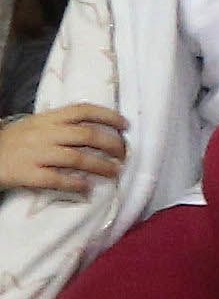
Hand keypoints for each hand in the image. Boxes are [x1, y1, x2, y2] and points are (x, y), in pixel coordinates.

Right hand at [0, 106, 128, 197]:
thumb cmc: (12, 141)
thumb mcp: (35, 124)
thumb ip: (60, 124)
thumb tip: (95, 127)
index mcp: (47, 118)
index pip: (83, 110)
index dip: (108, 116)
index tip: (126, 125)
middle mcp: (44, 133)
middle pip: (87, 135)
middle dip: (112, 144)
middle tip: (124, 154)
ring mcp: (36, 154)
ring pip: (77, 158)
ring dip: (101, 166)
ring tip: (115, 172)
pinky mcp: (27, 174)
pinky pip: (56, 179)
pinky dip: (75, 183)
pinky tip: (87, 188)